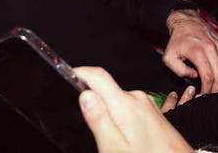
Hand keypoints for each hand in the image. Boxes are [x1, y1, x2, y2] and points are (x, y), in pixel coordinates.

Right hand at [75, 66, 194, 152]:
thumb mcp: (115, 146)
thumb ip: (98, 119)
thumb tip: (85, 95)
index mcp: (126, 104)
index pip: (98, 75)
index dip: (79, 73)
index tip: (67, 76)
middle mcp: (138, 98)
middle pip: (106, 89)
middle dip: (93, 103)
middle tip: (92, 130)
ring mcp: (146, 103)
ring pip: (117, 101)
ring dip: (109, 114)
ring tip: (113, 139)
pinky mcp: (151, 110)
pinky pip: (129, 108)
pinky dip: (121, 119)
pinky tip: (126, 137)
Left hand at [162, 8, 217, 93]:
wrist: (185, 21)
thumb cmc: (176, 40)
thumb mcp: (169, 57)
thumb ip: (179, 71)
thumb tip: (194, 76)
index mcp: (198, 52)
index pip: (208, 77)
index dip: (207, 90)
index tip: (202, 96)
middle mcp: (212, 48)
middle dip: (216, 89)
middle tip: (211, 97)